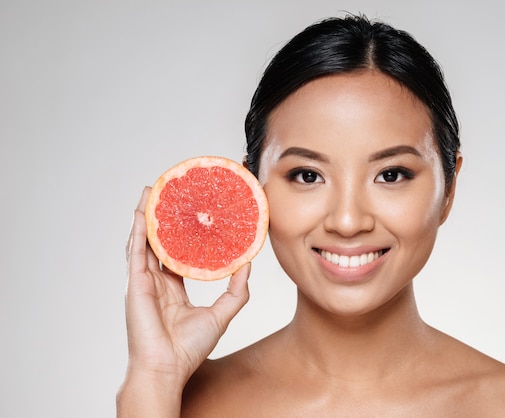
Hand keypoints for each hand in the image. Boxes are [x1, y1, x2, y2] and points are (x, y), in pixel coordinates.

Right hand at [118, 187, 249, 415]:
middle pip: (159, 242)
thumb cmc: (189, 349)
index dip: (183, 235)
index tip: (192, 216)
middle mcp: (157, 282)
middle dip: (163, 219)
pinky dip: (137, 230)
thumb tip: (248, 265)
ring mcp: (144, 282)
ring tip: (151, 192)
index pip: (177, 255)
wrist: (167, 368)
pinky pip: (136, 251)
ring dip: (146, 216)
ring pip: (144, 241)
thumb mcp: (222, 314)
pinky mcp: (135, 284)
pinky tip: (140, 211)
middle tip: (170, 194)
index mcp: (173, 289)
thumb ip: (237, 290)